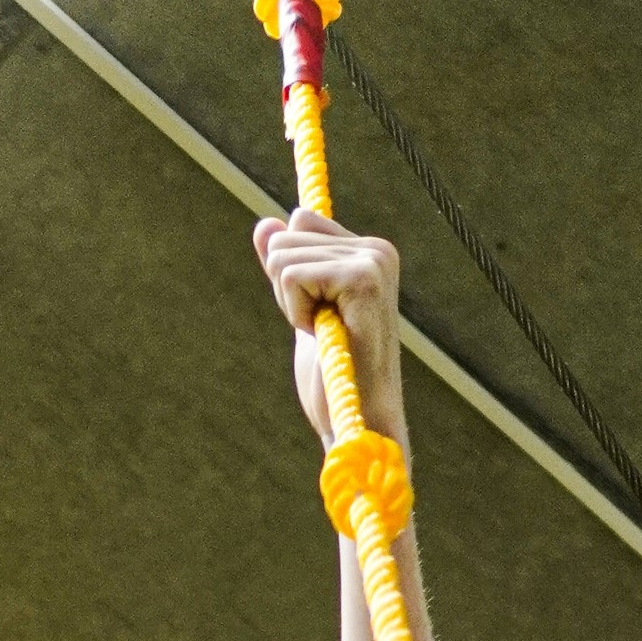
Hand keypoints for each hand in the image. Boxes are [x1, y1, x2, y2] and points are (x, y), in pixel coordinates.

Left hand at [252, 209, 404, 448]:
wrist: (358, 418)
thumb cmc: (333, 375)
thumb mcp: (301, 310)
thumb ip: (287, 267)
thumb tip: (264, 225)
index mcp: (368, 251)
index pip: (299, 222)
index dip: (291, 272)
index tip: (317, 312)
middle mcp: (377, 249)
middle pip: (286, 236)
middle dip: (287, 290)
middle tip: (321, 328)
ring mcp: (373, 261)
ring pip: (283, 257)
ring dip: (292, 305)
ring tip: (326, 333)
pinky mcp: (362, 279)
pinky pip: (292, 276)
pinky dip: (296, 312)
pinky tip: (325, 334)